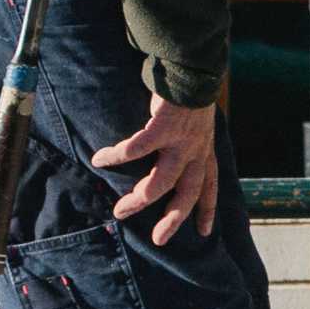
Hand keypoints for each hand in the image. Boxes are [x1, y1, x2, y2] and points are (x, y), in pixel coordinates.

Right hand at [93, 96, 220, 245]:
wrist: (191, 69)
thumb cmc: (188, 96)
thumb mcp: (196, 125)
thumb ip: (187, 142)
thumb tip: (171, 151)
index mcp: (204, 151)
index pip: (210, 186)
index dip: (207, 209)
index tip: (205, 231)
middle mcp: (196, 151)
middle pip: (187, 194)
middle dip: (173, 220)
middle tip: (158, 239)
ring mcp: (181, 142)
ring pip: (160, 183)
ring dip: (139, 199)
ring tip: (120, 210)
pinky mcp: (163, 129)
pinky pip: (135, 150)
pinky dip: (115, 155)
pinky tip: (99, 158)